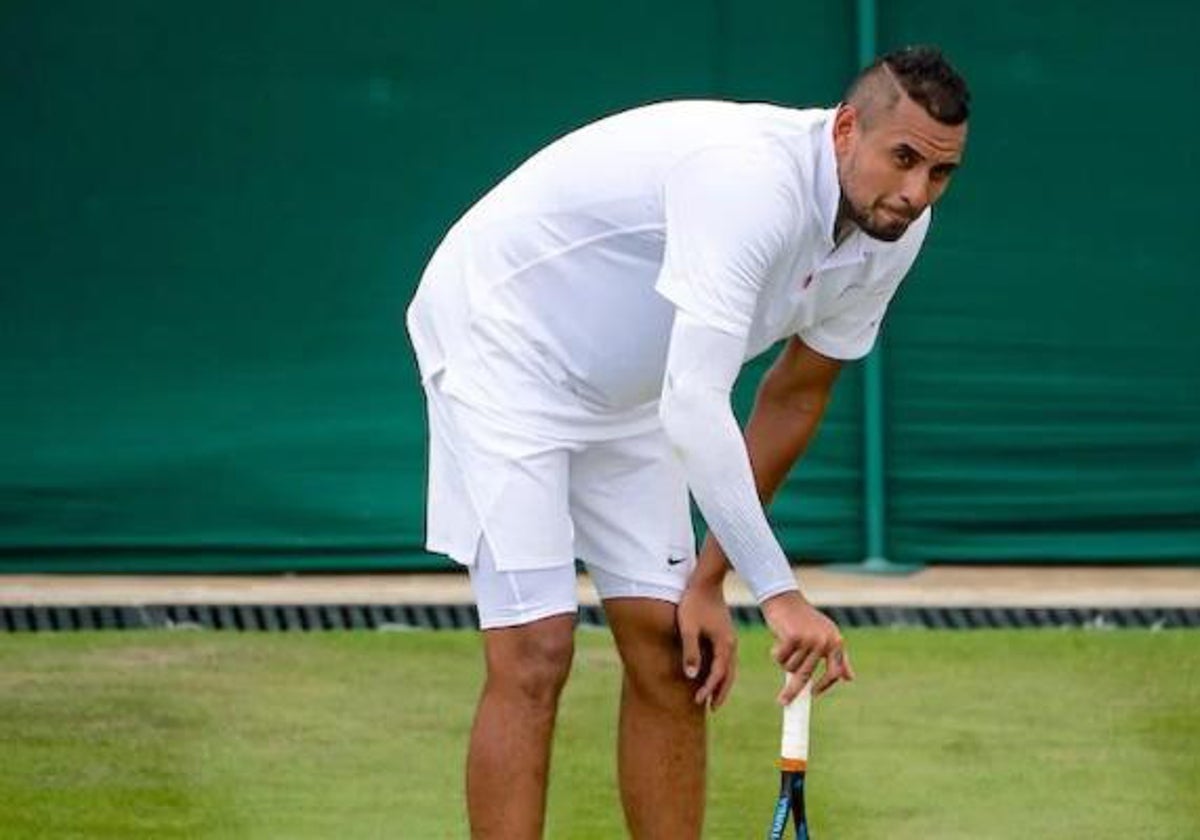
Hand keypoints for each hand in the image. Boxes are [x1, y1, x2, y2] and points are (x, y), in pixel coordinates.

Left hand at [677, 578, 737, 710]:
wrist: (705, 582)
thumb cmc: (694, 603)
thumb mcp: (688, 627)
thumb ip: (690, 651)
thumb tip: (691, 675)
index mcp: (724, 644)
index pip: (718, 674)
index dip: (708, 689)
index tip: (697, 701)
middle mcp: (730, 644)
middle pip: (728, 675)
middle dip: (720, 692)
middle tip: (712, 709)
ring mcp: (730, 639)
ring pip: (730, 668)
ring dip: (722, 683)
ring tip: (714, 696)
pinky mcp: (725, 634)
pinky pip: (726, 659)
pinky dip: (722, 671)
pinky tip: (713, 674)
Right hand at [760, 590, 854, 703]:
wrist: (784, 598)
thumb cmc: (803, 619)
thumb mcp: (825, 635)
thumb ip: (838, 657)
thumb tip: (849, 678)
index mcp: (835, 642)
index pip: (834, 673)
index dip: (824, 686)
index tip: (812, 694)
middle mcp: (825, 641)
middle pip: (807, 675)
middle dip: (793, 691)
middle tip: (783, 702)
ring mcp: (809, 639)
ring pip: (791, 667)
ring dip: (783, 661)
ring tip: (783, 646)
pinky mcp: (793, 637)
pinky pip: (780, 658)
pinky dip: (775, 653)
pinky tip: (777, 641)